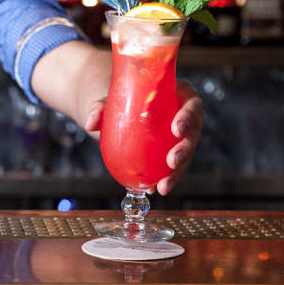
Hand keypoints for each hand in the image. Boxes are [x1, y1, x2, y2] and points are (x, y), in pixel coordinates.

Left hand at [83, 81, 203, 195]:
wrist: (119, 111)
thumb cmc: (122, 99)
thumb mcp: (111, 100)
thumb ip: (99, 107)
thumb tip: (90, 124)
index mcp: (179, 94)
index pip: (192, 104)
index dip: (188, 116)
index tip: (176, 129)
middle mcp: (186, 116)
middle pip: (193, 133)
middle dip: (185, 149)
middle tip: (172, 161)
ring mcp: (182, 136)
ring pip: (186, 154)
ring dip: (177, 172)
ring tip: (163, 186)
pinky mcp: (174, 151)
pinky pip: (173, 166)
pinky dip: (165, 178)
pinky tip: (154, 189)